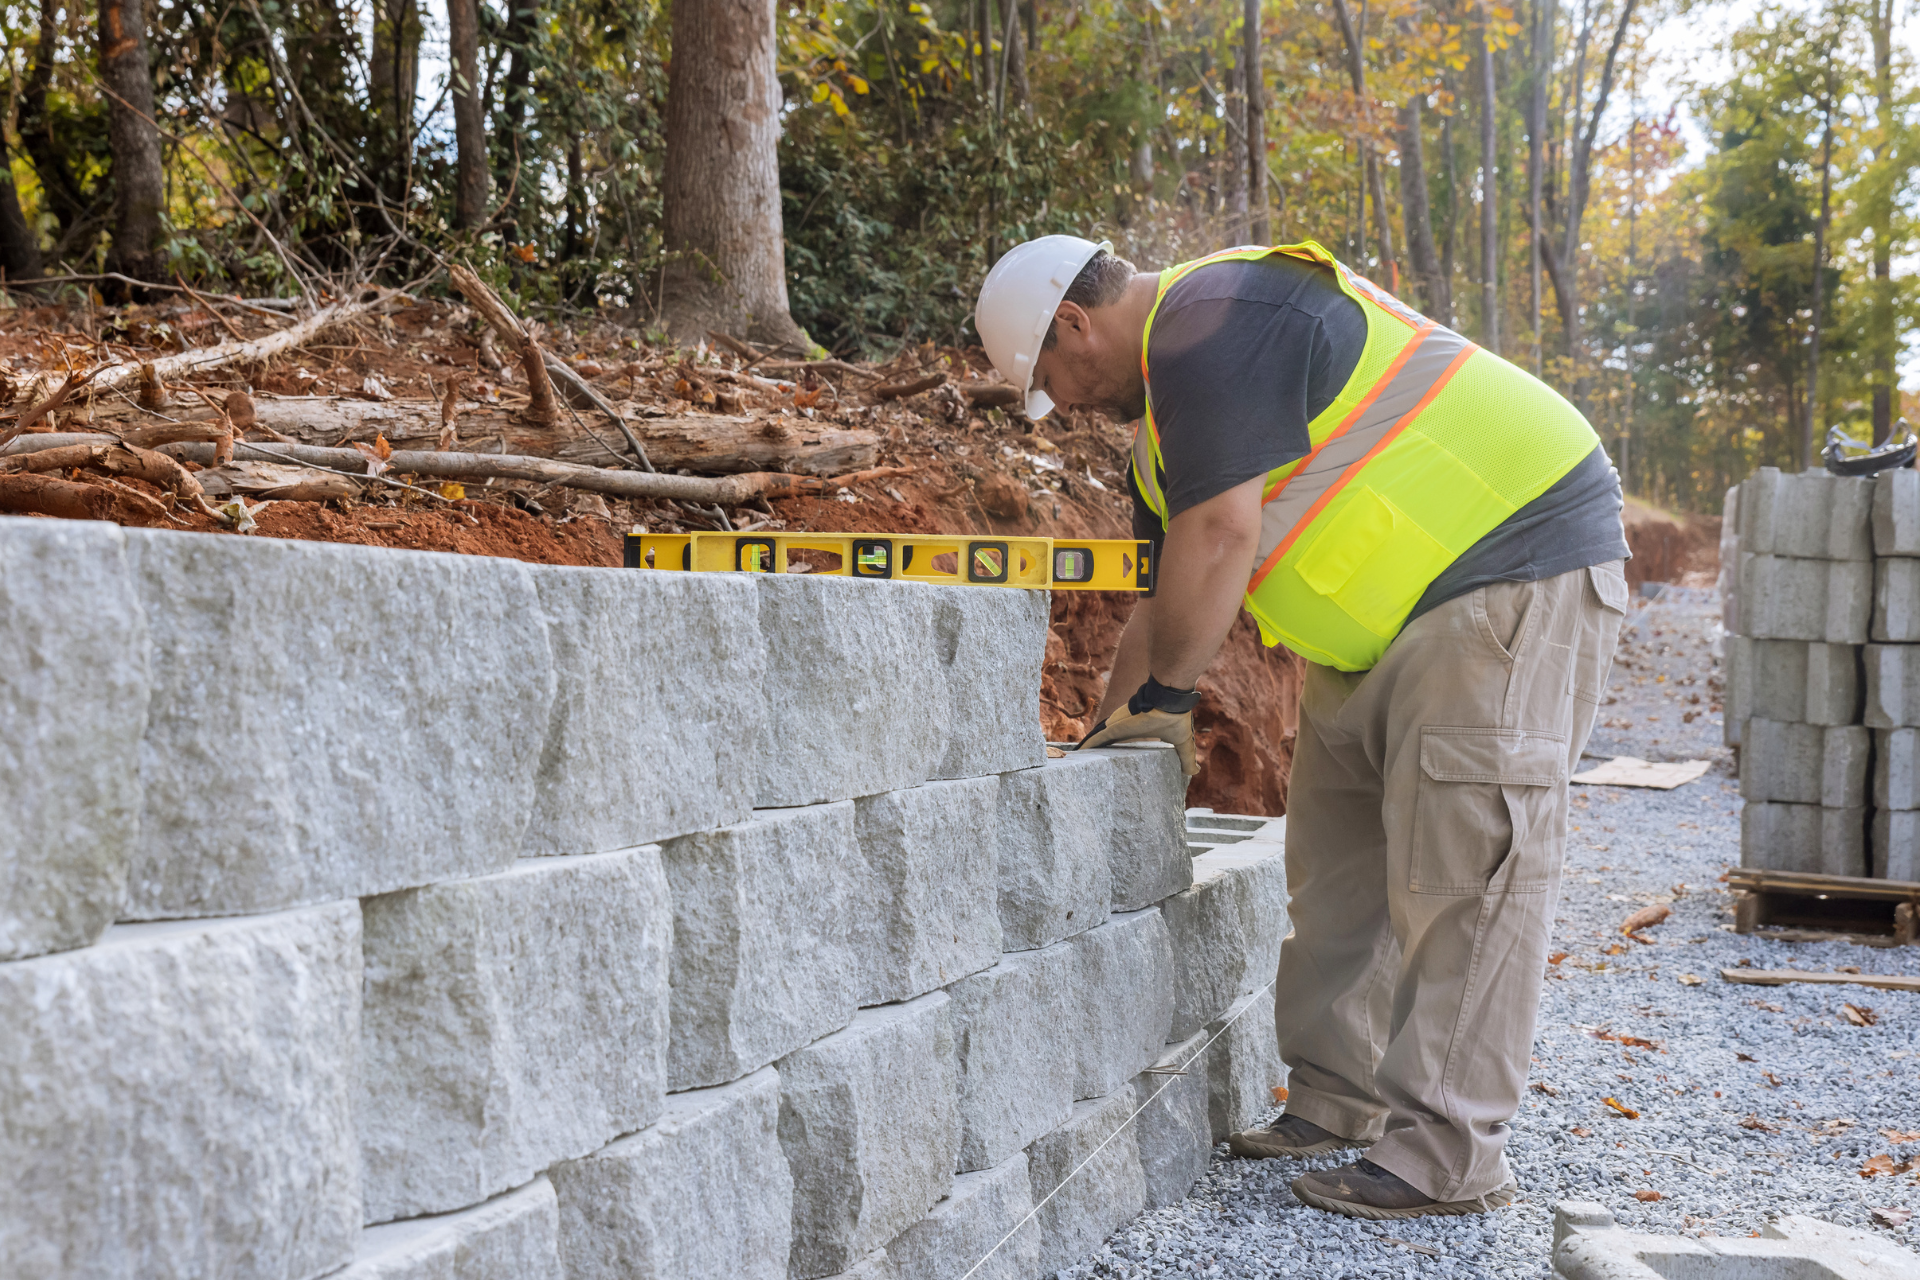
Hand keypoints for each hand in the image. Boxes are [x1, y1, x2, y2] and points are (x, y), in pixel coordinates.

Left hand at [1077, 676, 1200, 775]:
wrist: (1172, 701)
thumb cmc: (1177, 717)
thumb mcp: (1182, 743)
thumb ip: (1186, 757)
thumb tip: (1193, 772)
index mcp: (1138, 732)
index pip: (1122, 743)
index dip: (1114, 752)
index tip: (1108, 761)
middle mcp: (1125, 728)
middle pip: (1105, 742)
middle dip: (1095, 752)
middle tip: (1085, 763)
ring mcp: (1118, 727)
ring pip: (1097, 739)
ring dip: (1087, 749)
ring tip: (1075, 759)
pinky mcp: (1115, 726)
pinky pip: (1097, 737)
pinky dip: (1087, 745)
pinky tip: (1076, 753)